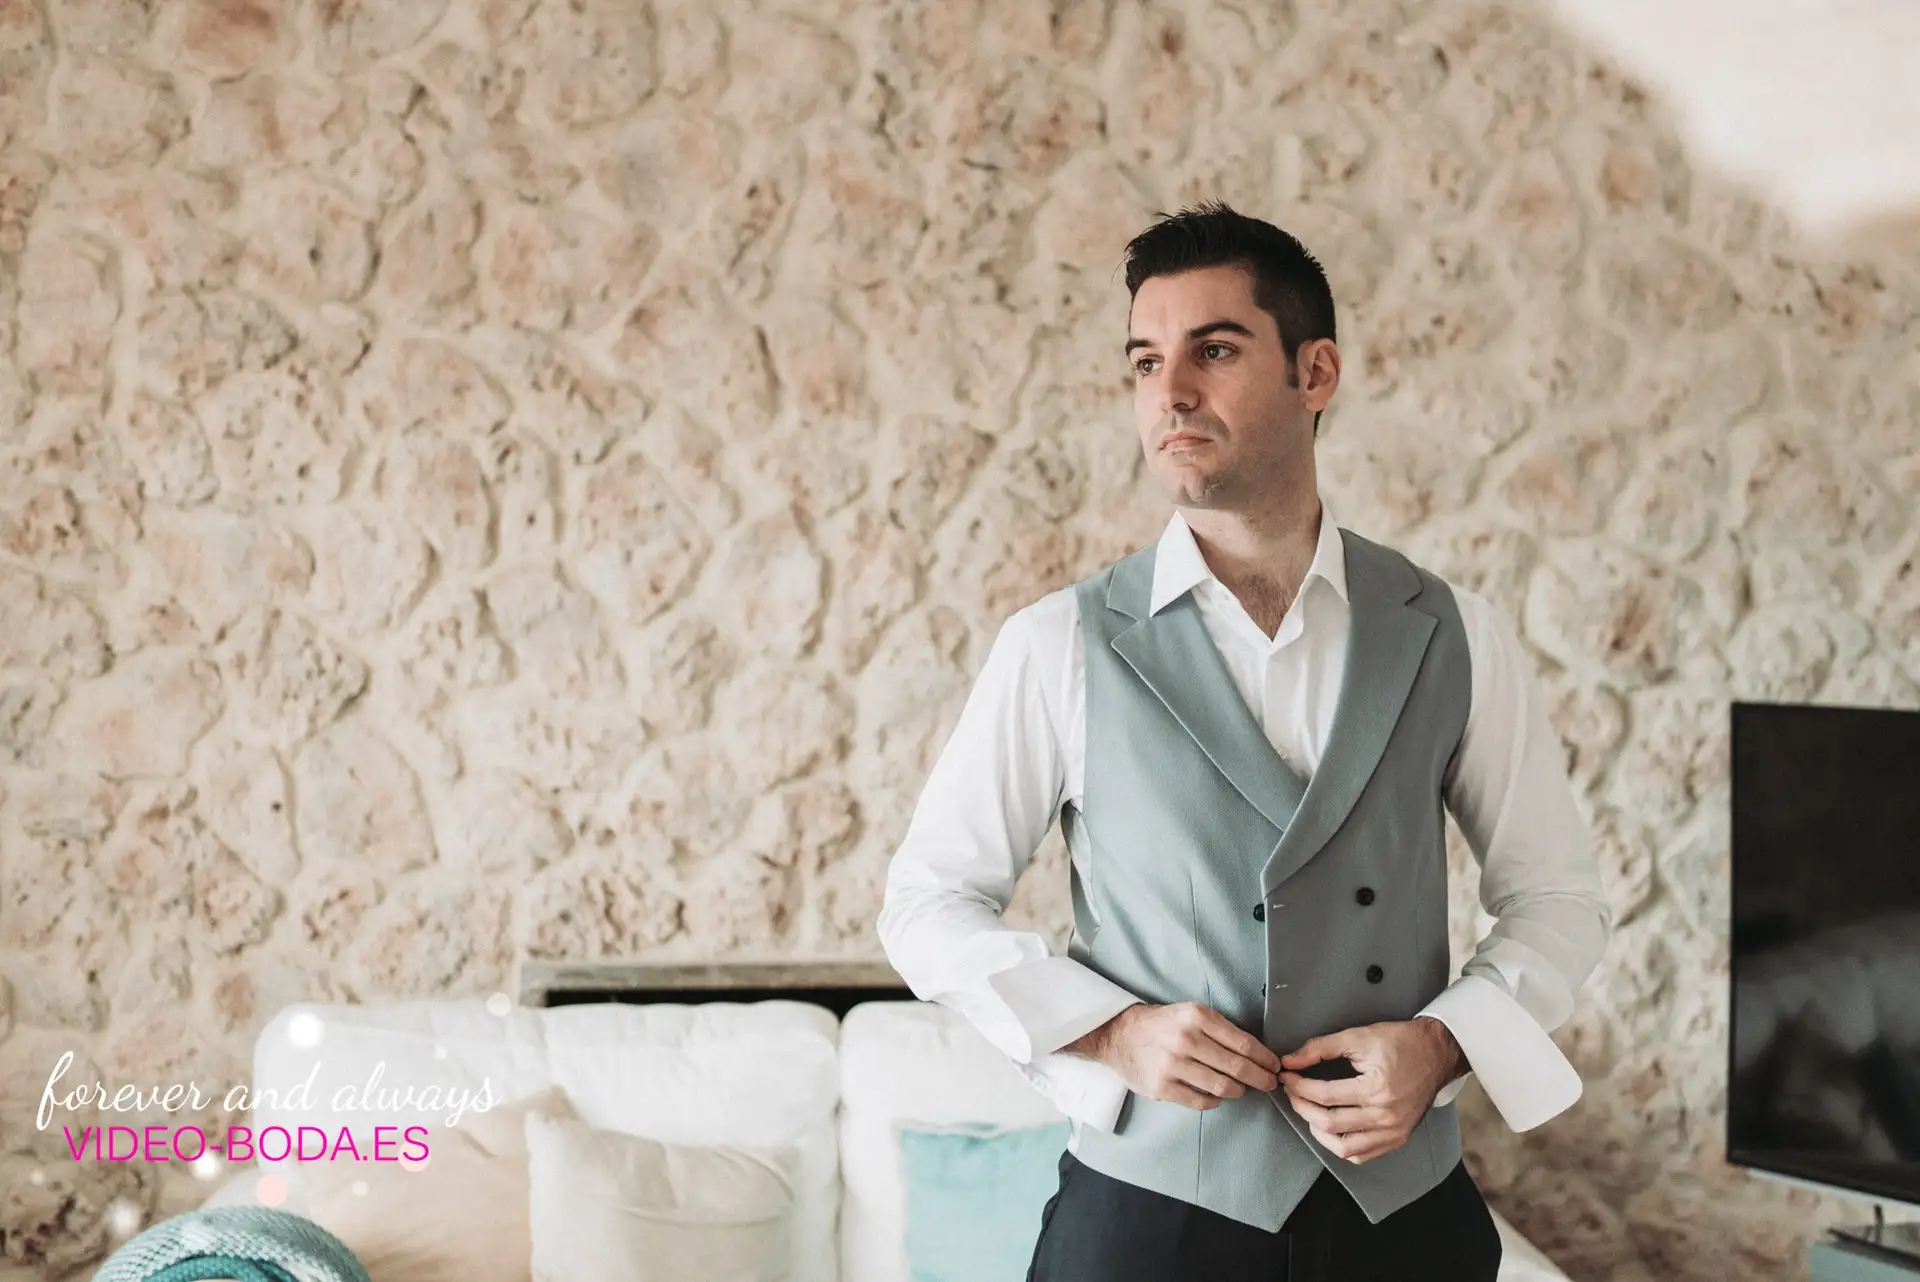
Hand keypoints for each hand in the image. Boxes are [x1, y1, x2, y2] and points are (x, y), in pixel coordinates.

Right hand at [1062, 1002, 1281, 1109]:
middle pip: (1236, 1067)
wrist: (1119, 1035)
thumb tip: (1257, 1053)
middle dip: (1260, 1078)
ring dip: (1238, 1090)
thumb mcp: (1190, 1014)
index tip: (1274, 1066)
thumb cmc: (1162, 1024)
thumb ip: (1219, 1030)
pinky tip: (1216, 1095)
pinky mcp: (1163, 1087)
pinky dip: (1215, 1100)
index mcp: (1196, 1017)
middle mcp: (1185, 1040)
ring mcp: (1172, 1065)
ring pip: (1222, 1087)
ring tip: (1241, 1089)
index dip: (1264, 1058)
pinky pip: (1201, 1101)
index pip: (1243, 1043)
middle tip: (1269, 1083)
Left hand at [1276, 1016, 1465, 1163]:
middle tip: (1292, 1091)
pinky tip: (1331, 1128)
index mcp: (1377, 1089)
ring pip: (1343, 1148)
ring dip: (1318, 1130)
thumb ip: (1320, 1048)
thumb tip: (1289, 1061)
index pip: (1325, 1095)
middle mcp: (1386, 1116)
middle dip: (1302, 1106)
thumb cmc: (1400, 1042)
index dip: (1299, 1086)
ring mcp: (1394, 1132)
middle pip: (1329, 1123)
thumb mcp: (1358, 1036)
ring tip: (1309, 1110)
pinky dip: (1341, 1146)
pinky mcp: (1398, 1139)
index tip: (1287, 1076)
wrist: (1437, 1053)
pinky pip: (1362, 1155)